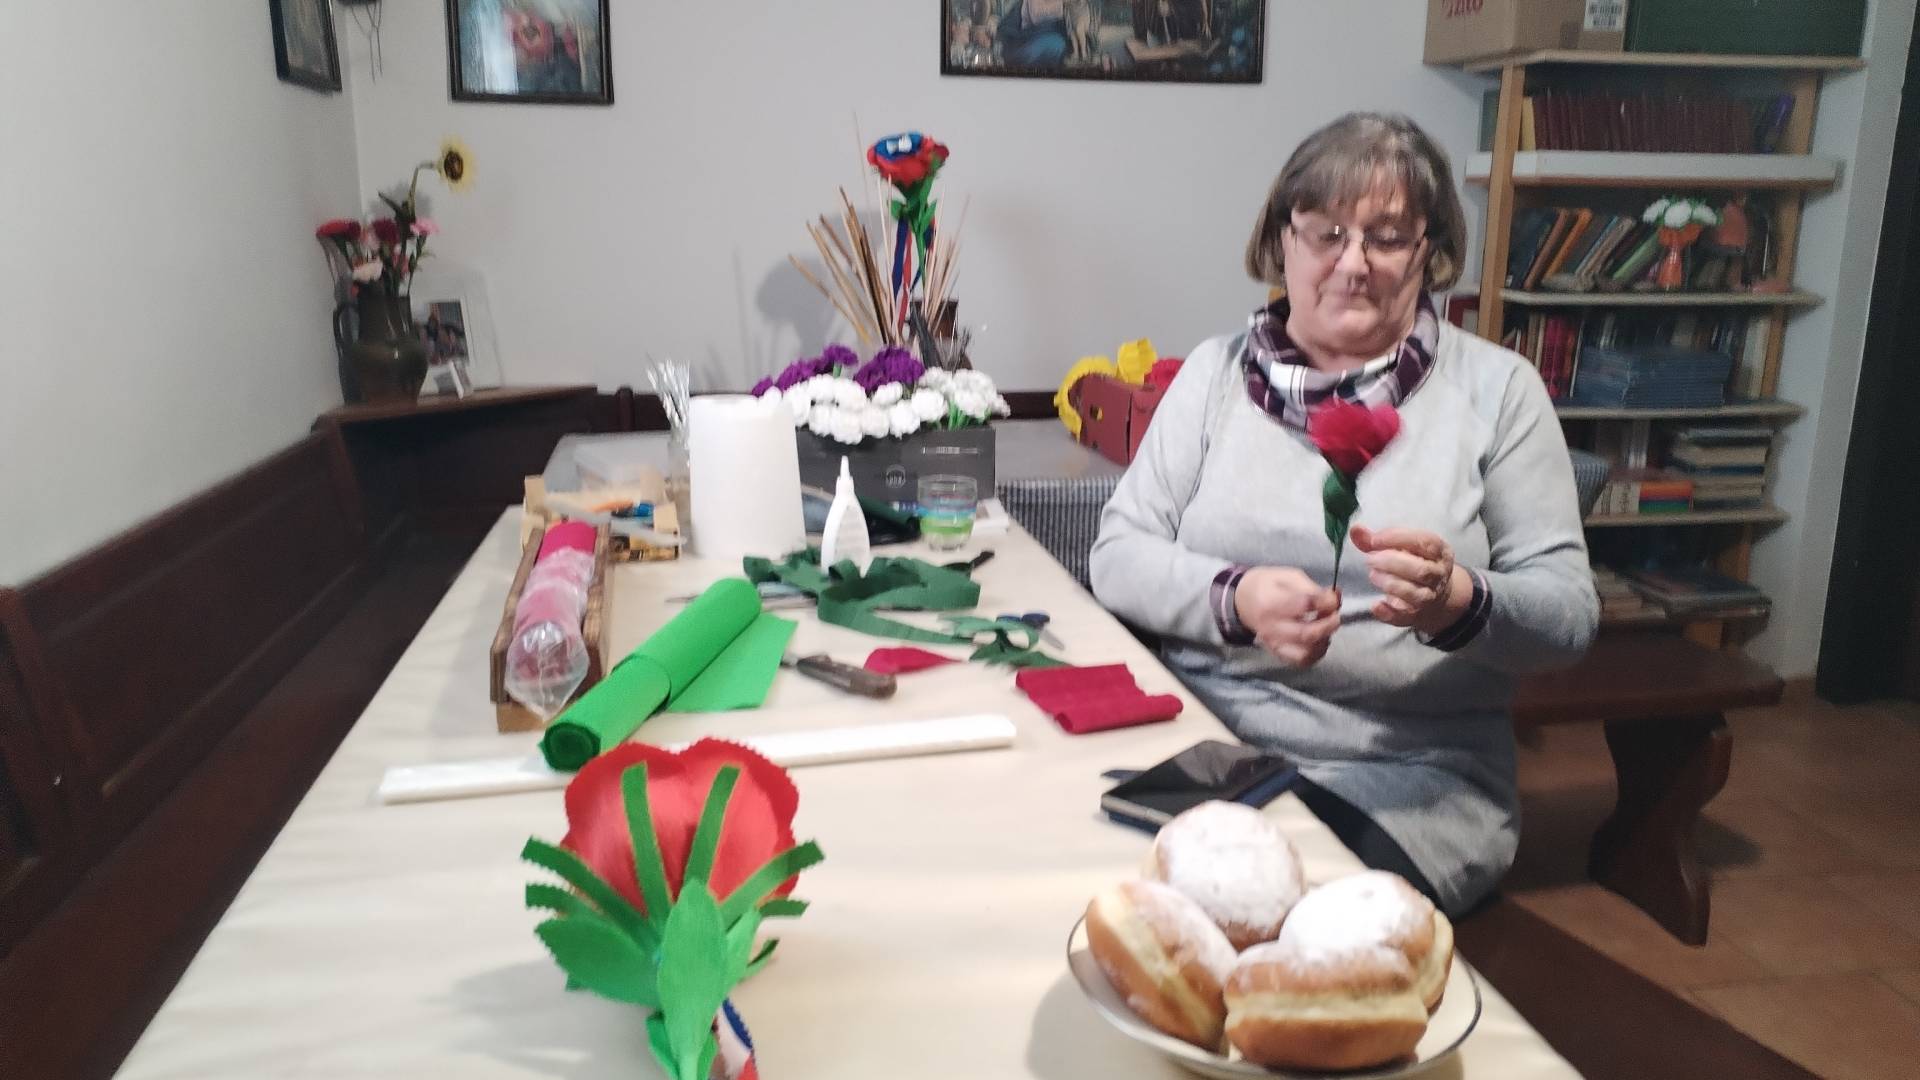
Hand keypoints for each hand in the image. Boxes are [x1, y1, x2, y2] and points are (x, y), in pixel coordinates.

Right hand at [1234, 567, 1340, 667]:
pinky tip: (1318, 640)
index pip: (1305, 605)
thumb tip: (1334, 598)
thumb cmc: (1268, 586)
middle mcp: (1271, 627)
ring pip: (1306, 653)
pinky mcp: (1278, 653)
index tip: (1334, 596)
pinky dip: (1316, 653)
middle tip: (1335, 615)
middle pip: (1307, 633)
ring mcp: (1274, 643)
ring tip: (1325, 628)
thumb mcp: (1288, 576)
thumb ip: (1312, 588)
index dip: (1326, 602)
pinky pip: (1301, 662)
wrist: (1243, 602)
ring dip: (1323, 641)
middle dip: (1328, 625)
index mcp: (1271, 602)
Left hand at [1350, 526, 1471, 635]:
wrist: (1435, 596)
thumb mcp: (1403, 548)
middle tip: (1370, 559)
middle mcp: (1438, 575)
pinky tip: (1376, 605)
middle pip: (1420, 570)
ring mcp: (1429, 596)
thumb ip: (1377, 539)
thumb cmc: (1414, 563)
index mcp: (1439, 552)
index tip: (1375, 539)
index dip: (1398, 538)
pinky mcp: (1416, 615)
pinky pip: (1403, 616)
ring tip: (1373, 575)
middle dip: (1392, 563)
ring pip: (1414, 592)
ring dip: (1390, 583)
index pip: (1424, 542)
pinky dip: (1388, 612)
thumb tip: (1355, 529)